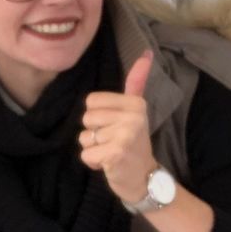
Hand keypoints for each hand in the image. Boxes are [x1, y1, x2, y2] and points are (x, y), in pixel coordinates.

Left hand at [79, 52, 158, 204]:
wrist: (144, 178)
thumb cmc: (133, 143)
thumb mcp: (136, 111)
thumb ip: (136, 83)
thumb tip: (146, 53)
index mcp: (135, 103)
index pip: (91, 101)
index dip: (97, 117)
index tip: (115, 126)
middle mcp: (133, 117)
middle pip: (86, 119)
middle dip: (94, 134)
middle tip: (114, 142)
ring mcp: (125, 135)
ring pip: (84, 138)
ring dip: (93, 149)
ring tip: (112, 152)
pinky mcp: (115, 154)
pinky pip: (85, 154)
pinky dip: (93, 163)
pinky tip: (108, 164)